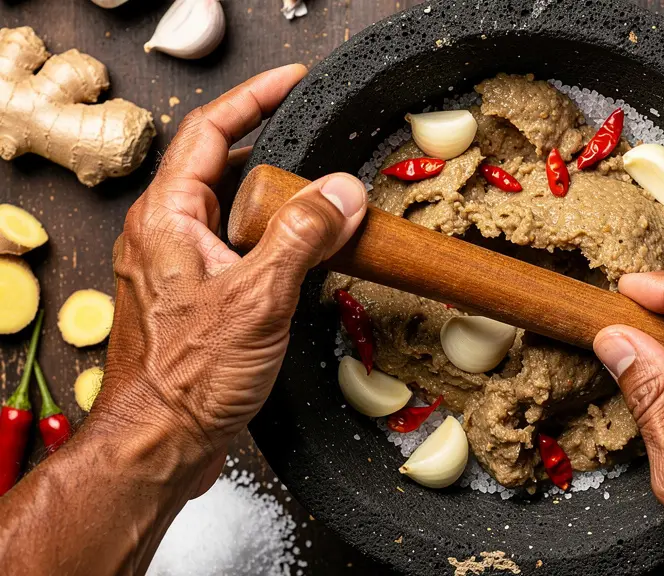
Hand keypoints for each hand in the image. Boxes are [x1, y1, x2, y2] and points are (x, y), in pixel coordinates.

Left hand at [92, 65, 368, 495]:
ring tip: (325, 207)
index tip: (292, 83)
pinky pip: (240, 248)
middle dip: (277, 155)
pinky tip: (306, 259)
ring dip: (280, 205)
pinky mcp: (198, 295)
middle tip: (323, 154)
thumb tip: (340, 192)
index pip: (210, 131)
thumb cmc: (188, 377)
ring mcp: (181, 264)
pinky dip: (275, 242)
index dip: (254, 99)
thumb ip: (303, 237)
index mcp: (167, 217)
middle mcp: (167, 234)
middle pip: (225, 168)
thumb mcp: (258, 298)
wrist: (161, 440)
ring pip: (235, 212)